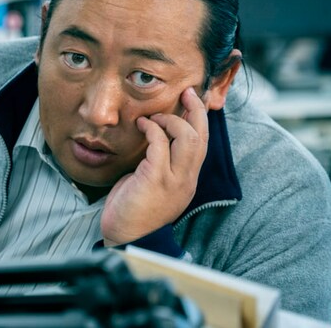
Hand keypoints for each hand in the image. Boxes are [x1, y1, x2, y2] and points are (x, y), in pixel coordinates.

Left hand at [100, 87, 208, 245]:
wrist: (127, 238)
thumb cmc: (134, 210)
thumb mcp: (153, 183)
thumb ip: (159, 163)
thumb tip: (155, 137)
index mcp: (187, 180)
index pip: (203, 144)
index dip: (201, 120)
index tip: (194, 100)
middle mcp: (186, 180)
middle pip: (201, 138)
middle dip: (196, 110)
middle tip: (186, 92)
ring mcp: (173, 181)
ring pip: (188, 139)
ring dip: (172, 120)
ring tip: (156, 116)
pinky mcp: (155, 180)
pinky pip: (160, 146)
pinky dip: (153, 130)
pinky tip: (143, 125)